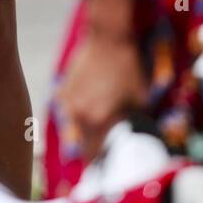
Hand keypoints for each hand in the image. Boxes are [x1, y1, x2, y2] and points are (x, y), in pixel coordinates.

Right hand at [57, 24, 148, 164]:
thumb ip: (134, 123)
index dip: (104, 163)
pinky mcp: (63, 90)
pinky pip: (69, 111)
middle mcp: (79, 115)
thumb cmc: (128, 67)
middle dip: (95, 149)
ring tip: (100, 122)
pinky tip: (90, 103)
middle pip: (83, 146)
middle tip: (108, 146)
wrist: (108, 37)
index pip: (96, 156)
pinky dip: (78, 113)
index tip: (111, 165)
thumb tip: (134, 139)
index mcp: (98, 121)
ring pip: (75, 129)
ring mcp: (68, 102)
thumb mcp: (140, 98)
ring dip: (86, 132)